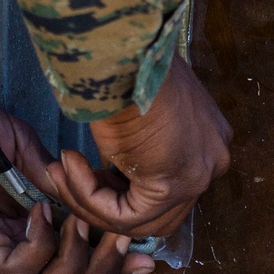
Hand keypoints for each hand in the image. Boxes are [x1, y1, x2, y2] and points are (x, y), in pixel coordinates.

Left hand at [0, 76, 153, 273]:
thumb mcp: (25, 155)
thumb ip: (56, 182)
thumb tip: (94, 199)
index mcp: (17, 242)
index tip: (144, 258)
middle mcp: (1, 261)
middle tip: (124, 243)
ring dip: (77, 267)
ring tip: (88, 226)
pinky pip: (16, 272)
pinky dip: (41, 246)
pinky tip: (44, 212)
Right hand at [47, 55, 231, 238]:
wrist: (124, 53)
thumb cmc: (127, 65)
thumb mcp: (135, 108)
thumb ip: (136, 144)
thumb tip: (109, 171)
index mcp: (208, 138)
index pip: (166, 185)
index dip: (117, 186)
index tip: (82, 166)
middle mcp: (213, 160)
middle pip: (156, 211)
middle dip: (103, 201)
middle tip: (66, 175)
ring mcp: (199, 175)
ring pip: (138, 220)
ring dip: (89, 200)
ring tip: (60, 170)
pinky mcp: (174, 186)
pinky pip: (124, 216)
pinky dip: (88, 197)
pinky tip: (68, 165)